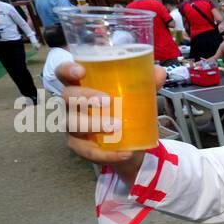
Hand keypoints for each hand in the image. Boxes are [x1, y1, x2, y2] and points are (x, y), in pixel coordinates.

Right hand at [58, 61, 167, 184]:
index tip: (81, 71)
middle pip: (67, 97)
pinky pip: (87, 151)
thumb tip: (160, 72)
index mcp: (81, 86)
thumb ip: (146, 84)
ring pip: (73, 124)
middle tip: (108, 101)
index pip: (63, 73)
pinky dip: (106, 154)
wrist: (129, 145)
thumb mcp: (136, 96)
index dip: (67, 69)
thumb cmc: (124, 111)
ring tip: (117, 127)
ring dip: (94, 125)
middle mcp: (71, 105)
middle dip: (85, 97)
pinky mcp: (79, 146)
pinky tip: (124, 153)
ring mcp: (73, 126)